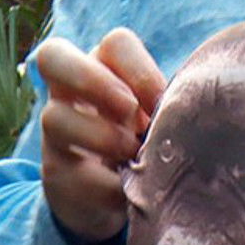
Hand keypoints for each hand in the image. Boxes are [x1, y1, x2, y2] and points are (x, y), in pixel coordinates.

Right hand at [37, 28, 164, 240]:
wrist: (115, 200)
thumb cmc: (145, 148)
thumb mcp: (157, 124)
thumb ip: (167, 111)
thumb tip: (192, 114)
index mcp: (104, 71)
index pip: (116, 44)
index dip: (140, 70)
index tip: (162, 105)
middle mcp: (70, 94)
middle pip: (52, 55)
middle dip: (95, 81)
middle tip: (130, 112)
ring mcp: (56, 134)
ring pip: (55, 117)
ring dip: (104, 138)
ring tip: (134, 159)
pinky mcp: (57, 177)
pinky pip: (74, 175)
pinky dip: (109, 186)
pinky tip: (130, 196)